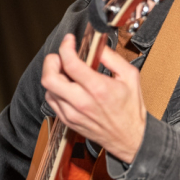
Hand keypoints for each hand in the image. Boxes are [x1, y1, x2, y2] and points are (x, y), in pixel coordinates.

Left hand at [42, 34, 145, 163]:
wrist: (129, 138)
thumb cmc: (131, 109)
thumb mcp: (130, 76)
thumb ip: (112, 57)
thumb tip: (98, 46)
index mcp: (98, 88)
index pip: (70, 63)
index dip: (65, 47)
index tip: (69, 41)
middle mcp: (82, 102)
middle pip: (49, 78)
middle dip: (51, 61)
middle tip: (60, 57)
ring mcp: (72, 113)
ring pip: (48, 89)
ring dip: (54, 76)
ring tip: (65, 72)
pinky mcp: (68, 121)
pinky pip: (52, 102)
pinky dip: (55, 90)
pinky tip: (67, 86)